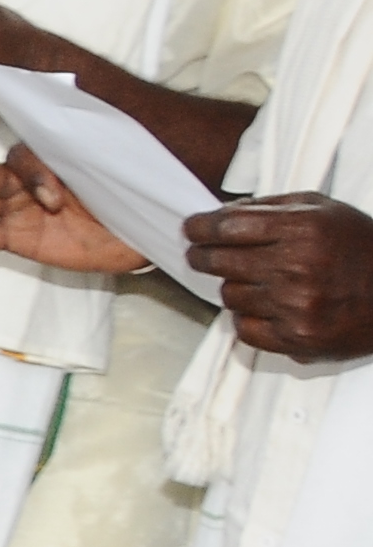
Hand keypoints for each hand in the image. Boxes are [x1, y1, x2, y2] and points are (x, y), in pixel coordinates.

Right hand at [0, 147, 143, 273]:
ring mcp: (20, 211)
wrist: (139, 231)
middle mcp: (27, 182)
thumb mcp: (104, 172)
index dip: (35, 176)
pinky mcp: (17, 238)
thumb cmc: (121, 193)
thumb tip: (59, 181)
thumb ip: (78, 167)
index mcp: (48, 158)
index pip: (27, 159)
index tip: (53, 198)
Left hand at [187, 194, 372, 361]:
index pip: (227, 227)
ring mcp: (296, 307)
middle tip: (200, 254)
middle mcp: (297, 268)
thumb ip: (270, 207)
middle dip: (203, 255)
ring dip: (235, 287)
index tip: (191, 229)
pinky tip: (266, 307)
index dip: (200, 228)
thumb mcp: (323, 210)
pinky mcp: (298, 339)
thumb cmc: (361, 248)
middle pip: (219, 262)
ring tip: (257, 280)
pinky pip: (244, 329)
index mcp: (303, 230)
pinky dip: (248, 318)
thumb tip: (221, 213)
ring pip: (229, 296)